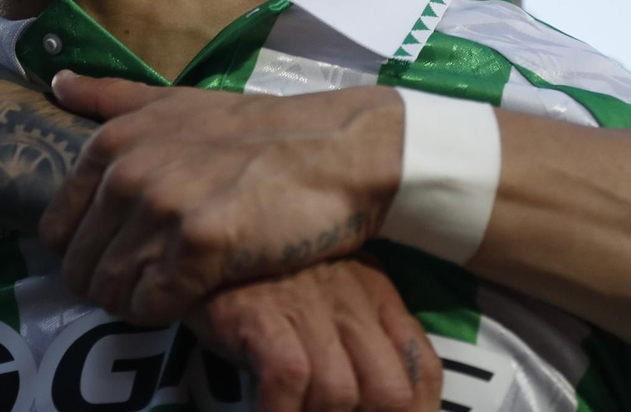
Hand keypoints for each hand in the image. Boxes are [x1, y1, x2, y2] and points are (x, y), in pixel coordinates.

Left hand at [40, 72, 404, 323]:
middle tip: (148, 285)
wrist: (336, 149)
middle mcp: (127, 172)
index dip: (86, 253)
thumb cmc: (259, 130)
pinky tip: (191, 299)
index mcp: (113, 142)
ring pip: (112, 291)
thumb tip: (58, 82)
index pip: (58, 229)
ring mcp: (161, 207)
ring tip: (170, 294)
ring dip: (136, 304)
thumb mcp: (178, 101)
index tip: (122, 257)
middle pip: (81, 267)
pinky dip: (165, 313)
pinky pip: (152, 304)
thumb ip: (114, 96)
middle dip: (108, 285)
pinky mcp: (199, 244)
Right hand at [188, 257, 441, 411]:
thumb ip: (361, 332)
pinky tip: (270, 411)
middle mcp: (350, 300)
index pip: (423, 366)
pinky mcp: (263, 315)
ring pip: (341, 392)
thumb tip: (379, 394)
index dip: (419, 410)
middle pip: (390, 391)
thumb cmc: (267, 274)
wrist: (208, 236)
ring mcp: (307, 308)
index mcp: (375, 294)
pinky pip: (288, 379)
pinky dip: (281, 411)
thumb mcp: (328, 292)